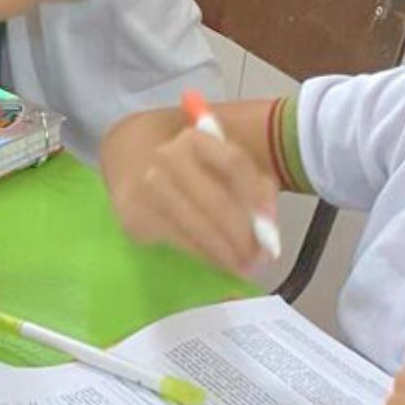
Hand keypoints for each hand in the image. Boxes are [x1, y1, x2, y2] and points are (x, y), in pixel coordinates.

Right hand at [109, 121, 276, 275]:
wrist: (133, 168)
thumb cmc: (192, 172)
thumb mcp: (224, 168)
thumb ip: (254, 190)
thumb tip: (267, 231)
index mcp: (195, 138)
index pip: (233, 162)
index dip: (256, 196)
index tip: (270, 225)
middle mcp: (168, 157)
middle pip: (216, 200)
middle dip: (243, 236)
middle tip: (261, 260)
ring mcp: (149, 186)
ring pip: (198, 226)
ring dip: (226, 252)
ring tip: (244, 266)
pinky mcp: (136, 215)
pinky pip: (180, 240)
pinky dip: (205, 255)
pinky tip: (219, 262)